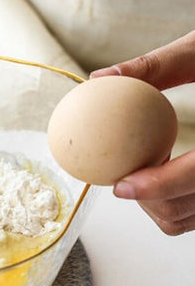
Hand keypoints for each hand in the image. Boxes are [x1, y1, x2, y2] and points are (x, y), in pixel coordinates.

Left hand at [90, 30, 194, 234]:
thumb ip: (155, 66)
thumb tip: (99, 77)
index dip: (157, 187)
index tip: (121, 185)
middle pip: (183, 208)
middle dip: (145, 198)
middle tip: (124, 172)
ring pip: (186, 219)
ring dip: (156, 202)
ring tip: (147, 166)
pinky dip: (172, 202)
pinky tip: (166, 169)